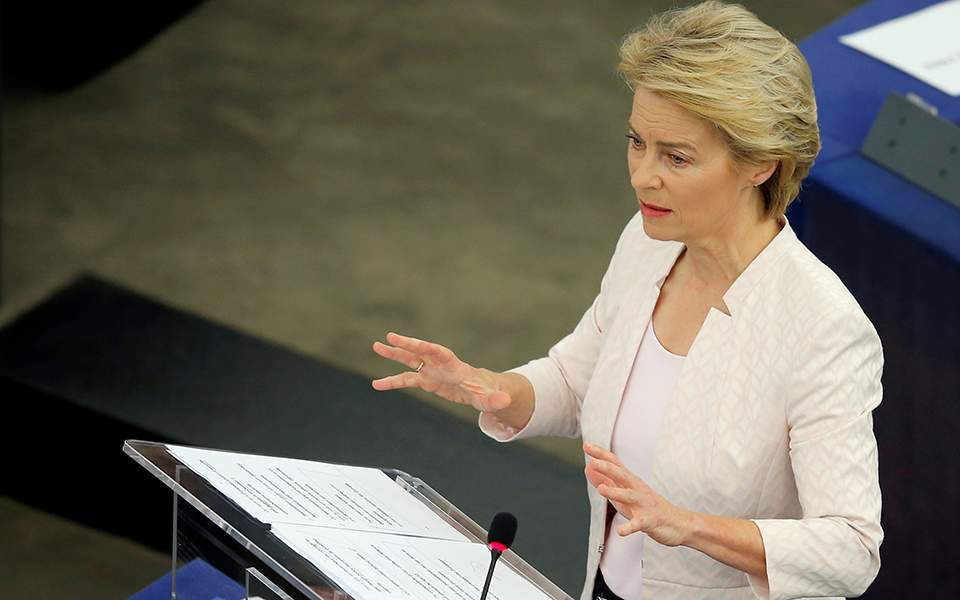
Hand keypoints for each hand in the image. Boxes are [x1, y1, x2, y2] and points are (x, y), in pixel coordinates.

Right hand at [371, 332, 511, 412]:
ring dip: (394, 354)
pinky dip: (392, 381)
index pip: (442, 354)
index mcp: (455, 366)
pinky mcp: (427, 380)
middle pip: (422, 351)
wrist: (482, 390)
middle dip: (407, 344)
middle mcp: (440, 364)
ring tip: (376, 346)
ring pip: (410, 360)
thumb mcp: (491, 398)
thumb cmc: (486, 392)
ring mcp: (432, 371)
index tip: (421, 345)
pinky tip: (377, 384)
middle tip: (389, 337)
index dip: (432, 350)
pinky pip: (406, 379)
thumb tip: (505, 402)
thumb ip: (495, 400)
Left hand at [583, 442, 691, 546]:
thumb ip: (606, 481)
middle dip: (607, 468)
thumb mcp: (624, 493)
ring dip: (615, 492)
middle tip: (593, 461)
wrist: (678, 523)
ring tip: (601, 489)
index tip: (587, 445)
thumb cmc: (647, 507)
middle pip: (622, 475)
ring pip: (629, 497)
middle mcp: (638, 489)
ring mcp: (645, 504)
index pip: (615, 463)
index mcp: (631, 482)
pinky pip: (639, 524)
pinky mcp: (650, 521)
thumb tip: (588, 468)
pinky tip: (621, 531)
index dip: (601, 455)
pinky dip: (630, 527)